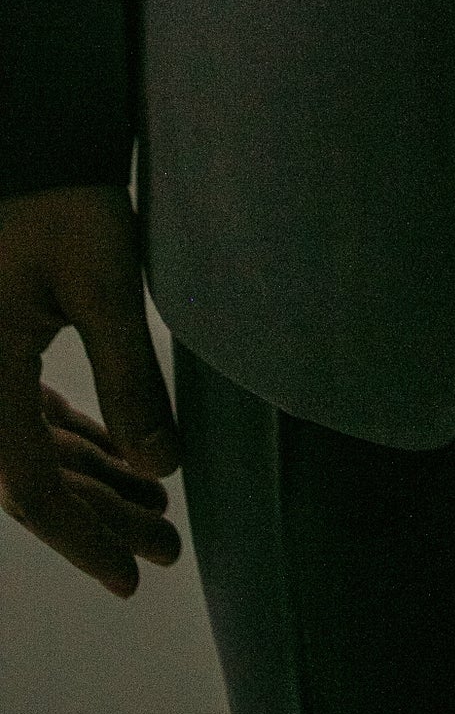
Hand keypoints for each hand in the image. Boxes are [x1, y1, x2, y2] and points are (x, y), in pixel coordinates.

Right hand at [0, 187, 181, 598]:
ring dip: (92, 484)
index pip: (28, 487)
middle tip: (168, 548)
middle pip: (30, 478)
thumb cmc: (62, 197)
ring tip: (161, 514)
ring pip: (30, 451)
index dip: (81, 538)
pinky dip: (73, 445)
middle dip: (99, 518)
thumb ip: (131, 377)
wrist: (27, 136)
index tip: (130, 577)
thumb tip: (161, 469)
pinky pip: (26, 418)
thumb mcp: (104, 283)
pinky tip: (122, 464)